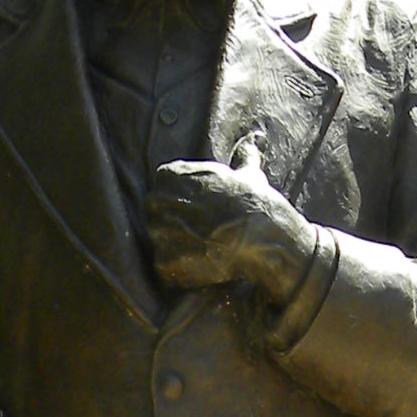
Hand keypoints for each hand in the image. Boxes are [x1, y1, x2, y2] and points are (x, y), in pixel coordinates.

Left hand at [146, 135, 318, 304]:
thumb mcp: (248, 174)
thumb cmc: (254, 203)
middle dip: (175, 227)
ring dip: (179, 249)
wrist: (259, 235)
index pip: (162, 190)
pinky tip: (203, 265)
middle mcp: (156, 200)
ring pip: (161, 243)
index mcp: (169, 175)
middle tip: (203, 234)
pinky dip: (181, 271)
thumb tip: (252, 144)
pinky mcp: (163, 260)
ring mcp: (158, 232)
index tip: (201, 214)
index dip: (183, 205)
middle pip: (156, 217)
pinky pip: (165, 268)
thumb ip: (242, 159)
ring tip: (205, 250)